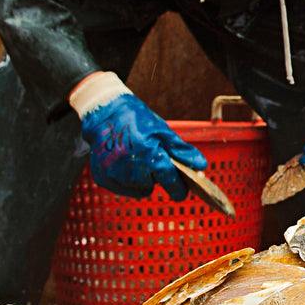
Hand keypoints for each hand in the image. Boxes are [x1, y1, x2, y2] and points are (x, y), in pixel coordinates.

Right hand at [78, 93, 206, 199]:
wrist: (104, 112)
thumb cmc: (137, 120)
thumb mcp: (163, 131)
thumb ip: (182, 152)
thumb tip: (202, 166)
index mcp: (150, 155)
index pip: (170, 180)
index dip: (178, 188)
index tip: (181, 192)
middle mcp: (131, 168)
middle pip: (153, 184)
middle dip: (156, 175)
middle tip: (150, 156)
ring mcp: (115, 174)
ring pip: (139, 189)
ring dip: (141, 179)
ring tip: (136, 157)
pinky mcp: (103, 178)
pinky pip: (124, 189)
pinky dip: (127, 181)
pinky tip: (124, 164)